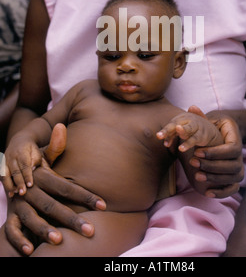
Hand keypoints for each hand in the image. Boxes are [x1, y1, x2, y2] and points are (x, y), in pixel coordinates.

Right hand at [2, 137, 41, 196]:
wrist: (19, 141)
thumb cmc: (31, 149)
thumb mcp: (36, 151)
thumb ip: (36, 160)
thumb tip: (32, 169)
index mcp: (22, 152)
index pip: (24, 165)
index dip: (27, 175)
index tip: (30, 185)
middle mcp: (12, 157)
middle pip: (15, 171)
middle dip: (18, 183)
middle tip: (23, 192)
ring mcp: (5, 161)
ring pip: (5, 174)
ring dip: (9, 185)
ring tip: (14, 194)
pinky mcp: (2, 165)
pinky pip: (2, 176)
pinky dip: (5, 185)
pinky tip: (10, 193)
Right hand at [4, 124, 105, 255]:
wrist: (12, 180)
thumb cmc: (36, 171)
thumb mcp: (43, 158)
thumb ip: (55, 147)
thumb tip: (61, 126)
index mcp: (43, 177)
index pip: (67, 187)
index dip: (85, 196)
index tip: (104, 205)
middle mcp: (31, 192)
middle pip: (52, 206)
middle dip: (71, 219)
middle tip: (90, 231)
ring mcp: (19, 205)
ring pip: (32, 218)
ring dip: (44, 229)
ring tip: (60, 240)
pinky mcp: (11, 217)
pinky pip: (12, 230)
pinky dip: (19, 240)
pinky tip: (31, 250)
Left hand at [157, 110, 222, 152]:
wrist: (210, 131)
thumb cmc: (192, 130)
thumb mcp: (181, 131)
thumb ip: (172, 135)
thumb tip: (165, 143)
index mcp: (181, 117)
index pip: (171, 124)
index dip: (165, 130)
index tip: (158, 137)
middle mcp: (188, 119)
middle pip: (176, 124)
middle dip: (168, 130)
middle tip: (159, 136)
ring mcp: (196, 126)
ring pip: (188, 129)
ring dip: (182, 131)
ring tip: (176, 134)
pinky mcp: (202, 135)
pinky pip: (194, 139)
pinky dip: (188, 143)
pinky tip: (181, 149)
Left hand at [189, 106, 243, 197]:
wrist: (220, 137)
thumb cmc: (212, 127)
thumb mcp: (209, 120)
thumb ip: (200, 116)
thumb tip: (192, 107)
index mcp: (236, 139)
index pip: (232, 149)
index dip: (215, 152)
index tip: (197, 151)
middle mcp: (240, 155)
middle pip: (232, 165)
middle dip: (212, 166)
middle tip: (193, 163)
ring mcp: (239, 168)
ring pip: (232, 178)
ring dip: (214, 178)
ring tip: (196, 175)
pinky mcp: (234, 179)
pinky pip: (232, 189)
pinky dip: (221, 192)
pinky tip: (206, 192)